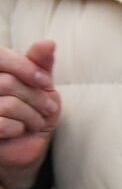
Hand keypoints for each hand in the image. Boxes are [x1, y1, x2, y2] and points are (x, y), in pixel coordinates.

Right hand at [0, 42, 58, 188]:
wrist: (26, 145)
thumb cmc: (32, 111)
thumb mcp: (41, 86)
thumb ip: (40, 64)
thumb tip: (48, 42)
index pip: (1, 56)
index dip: (26, 68)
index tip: (46, 83)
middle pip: (8, 83)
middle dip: (36, 97)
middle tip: (49, 108)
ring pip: (8, 104)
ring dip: (31, 116)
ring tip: (36, 122)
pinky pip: (2, 124)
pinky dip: (19, 129)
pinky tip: (20, 131)